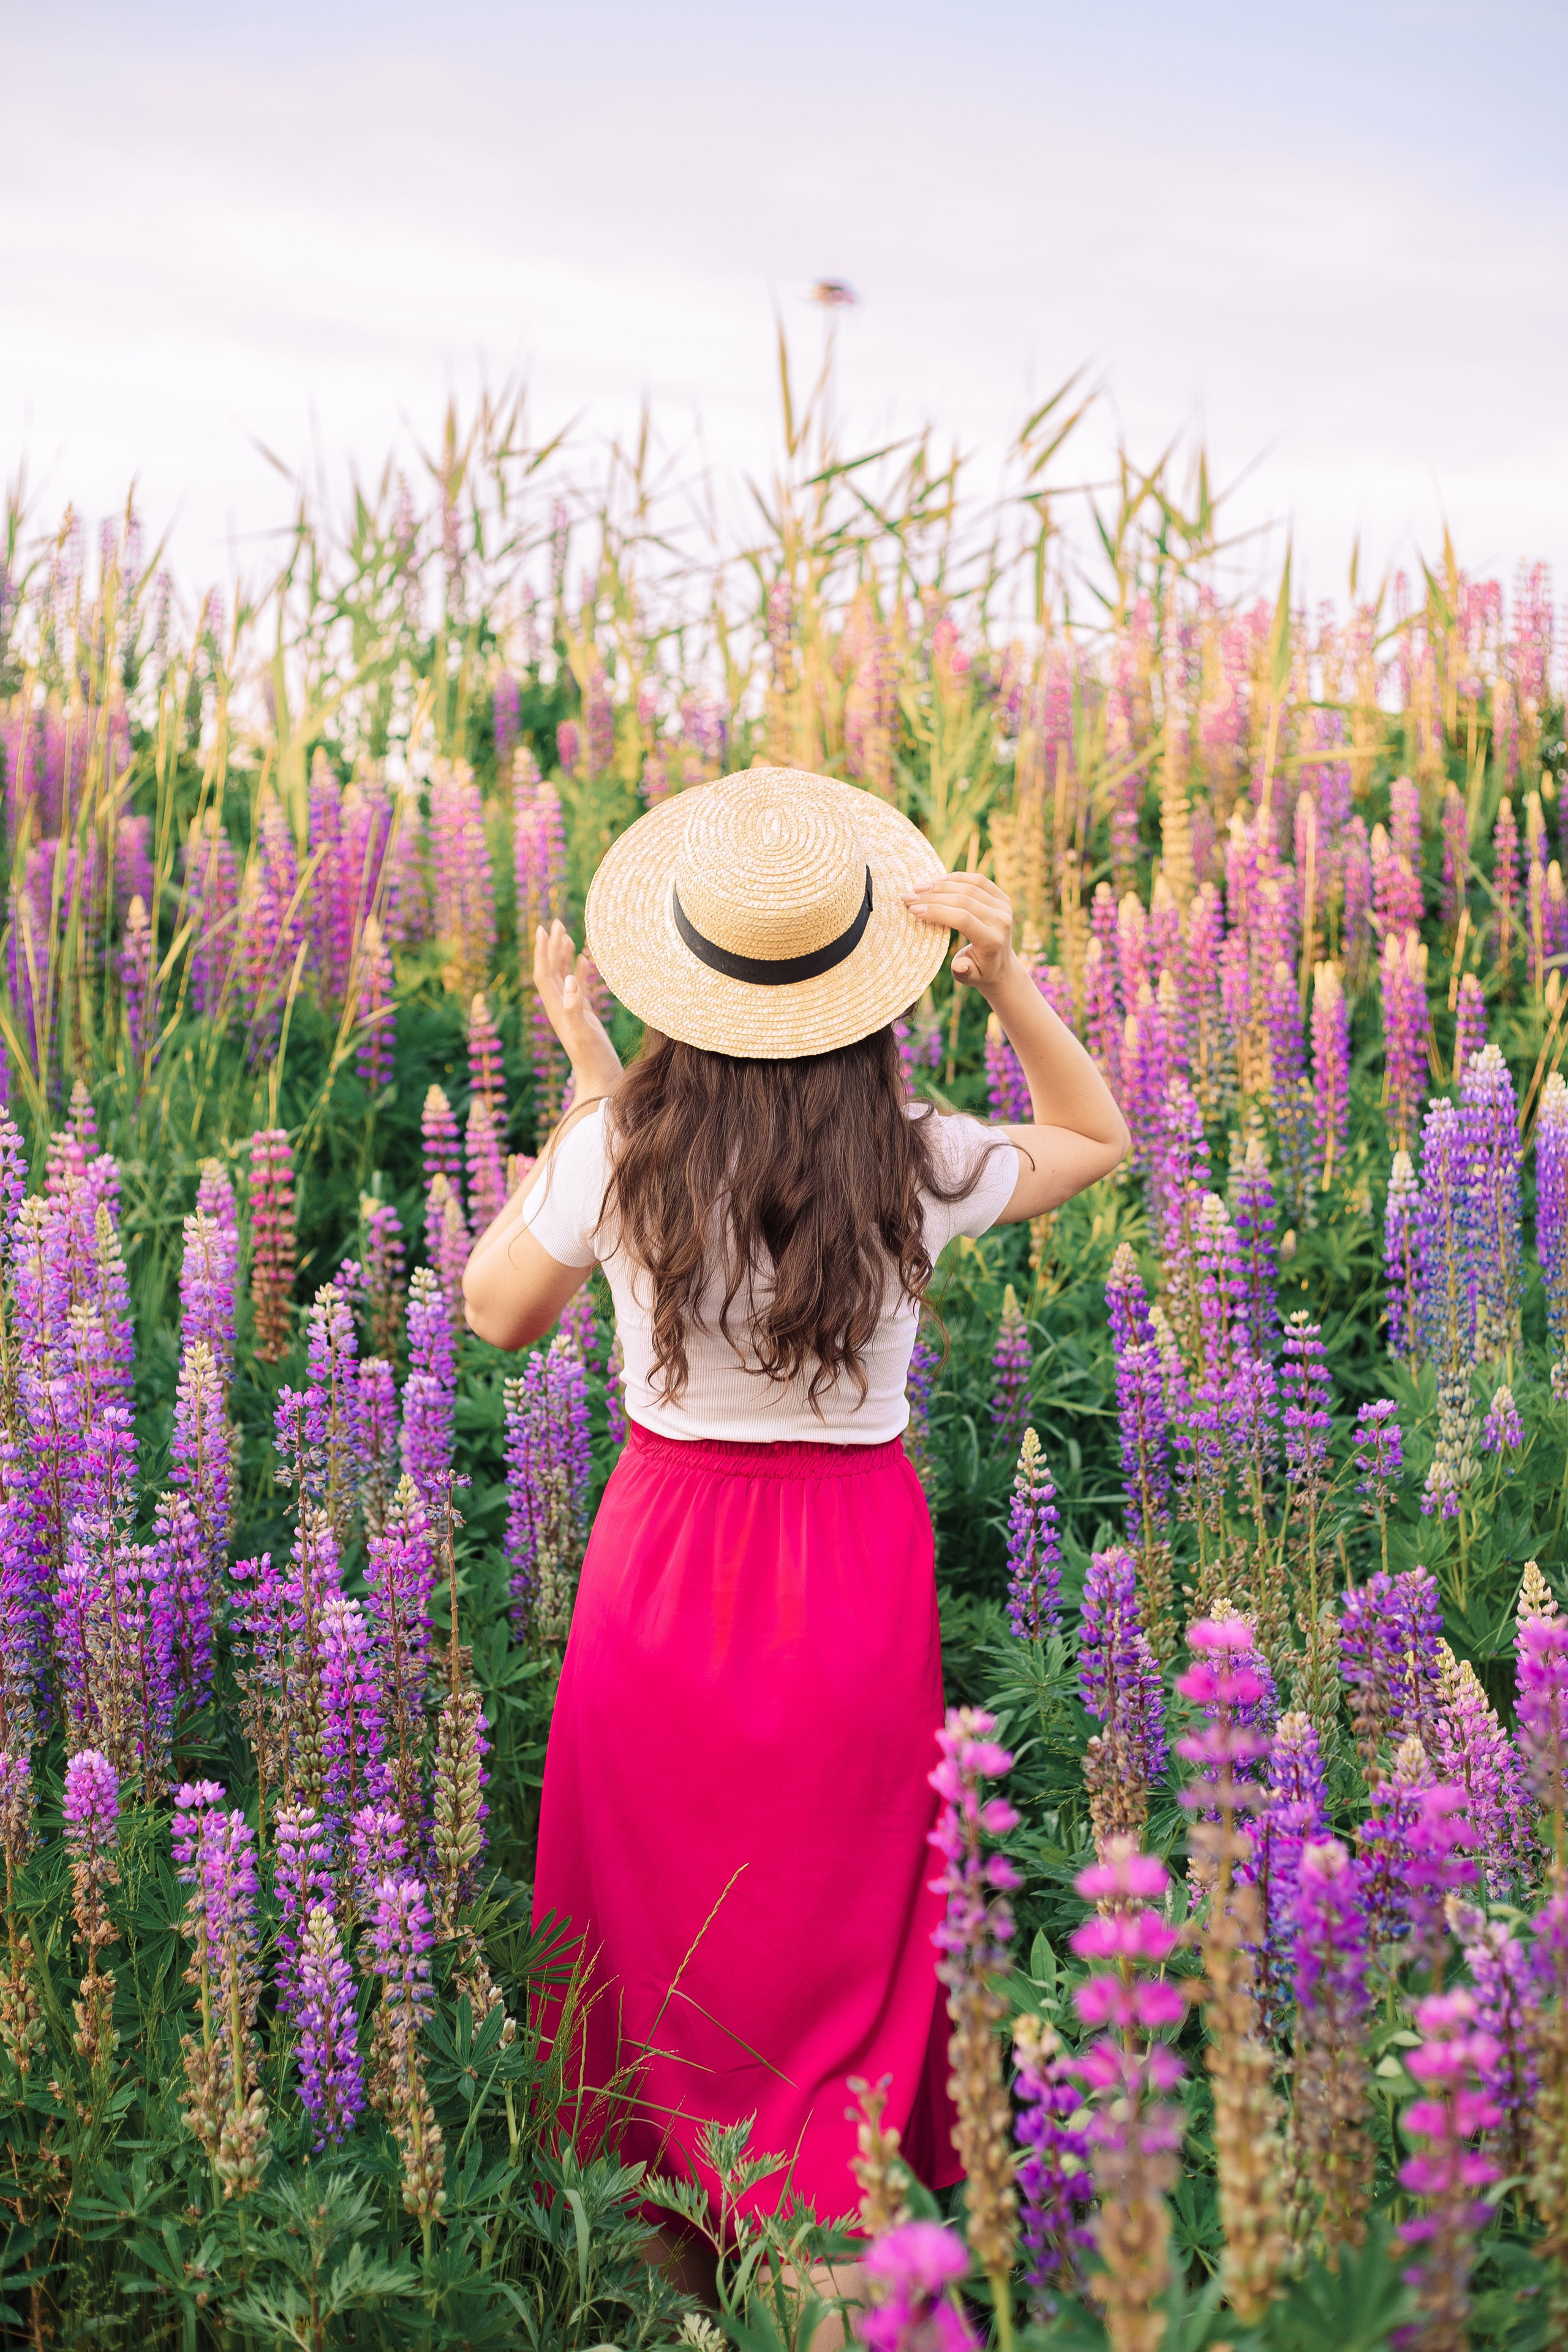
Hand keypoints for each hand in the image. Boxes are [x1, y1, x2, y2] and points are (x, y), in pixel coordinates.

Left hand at [533, 921, 623, 1097]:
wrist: (600, 1078)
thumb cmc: (592, 1058)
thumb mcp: (583, 1032)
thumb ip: (575, 1007)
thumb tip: (569, 980)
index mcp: (555, 1008)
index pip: (543, 973)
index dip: (542, 951)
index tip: (543, 929)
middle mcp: (560, 1006)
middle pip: (551, 970)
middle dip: (552, 946)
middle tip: (555, 922)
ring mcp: (572, 1010)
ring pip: (564, 976)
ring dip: (563, 955)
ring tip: (566, 935)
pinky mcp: (584, 1014)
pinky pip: (579, 986)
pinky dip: (579, 970)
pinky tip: (584, 959)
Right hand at [902, 872, 1015, 988]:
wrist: (1001, 965)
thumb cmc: (979, 972)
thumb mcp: (970, 978)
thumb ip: (963, 972)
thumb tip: (959, 966)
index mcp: (992, 941)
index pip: (962, 919)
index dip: (936, 911)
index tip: (913, 909)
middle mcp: (1001, 921)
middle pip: (964, 900)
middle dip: (932, 897)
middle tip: (908, 897)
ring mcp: (1004, 906)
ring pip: (970, 887)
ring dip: (940, 885)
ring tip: (918, 888)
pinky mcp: (1002, 897)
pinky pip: (977, 880)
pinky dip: (955, 878)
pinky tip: (936, 881)